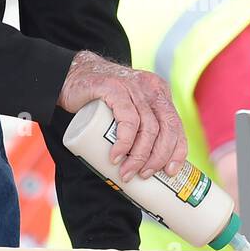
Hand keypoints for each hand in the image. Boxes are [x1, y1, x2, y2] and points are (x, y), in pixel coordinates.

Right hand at [57, 50, 187, 182]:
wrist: (72, 75)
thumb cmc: (101, 100)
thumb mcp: (129, 108)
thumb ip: (141, 124)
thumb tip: (148, 165)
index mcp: (159, 94)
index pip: (176, 126)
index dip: (177, 152)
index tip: (169, 172)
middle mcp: (151, 88)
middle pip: (166, 128)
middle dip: (158, 157)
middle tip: (143, 175)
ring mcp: (133, 87)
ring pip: (148, 127)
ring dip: (140, 156)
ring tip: (127, 172)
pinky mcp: (114, 88)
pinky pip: (128, 119)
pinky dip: (125, 142)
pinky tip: (117, 156)